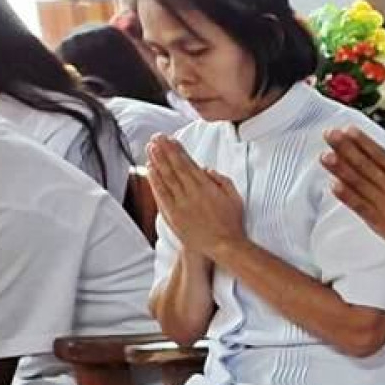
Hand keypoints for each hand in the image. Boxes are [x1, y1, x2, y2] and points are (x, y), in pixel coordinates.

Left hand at [145, 136, 244, 258]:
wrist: (224, 246)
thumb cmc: (231, 222)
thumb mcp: (234, 197)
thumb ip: (221, 180)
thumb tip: (206, 169)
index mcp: (206, 187)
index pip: (188, 163)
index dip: (177, 150)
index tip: (170, 139)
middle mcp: (191, 193)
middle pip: (174, 167)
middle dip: (164, 150)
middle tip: (156, 138)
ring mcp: (180, 204)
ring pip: (165, 178)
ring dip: (157, 161)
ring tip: (150, 148)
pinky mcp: (172, 214)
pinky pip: (161, 194)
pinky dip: (154, 180)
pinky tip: (150, 170)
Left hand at [322, 129, 384, 261]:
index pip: (381, 155)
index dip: (362, 142)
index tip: (347, 130)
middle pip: (366, 166)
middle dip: (345, 149)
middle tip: (329, 135)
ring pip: (359, 185)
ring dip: (340, 169)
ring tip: (325, 156)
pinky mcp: (381, 224)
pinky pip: (361, 208)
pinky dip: (347, 197)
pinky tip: (334, 185)